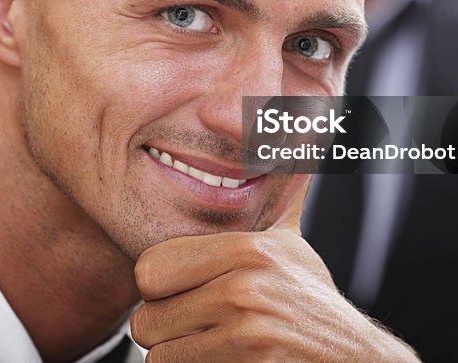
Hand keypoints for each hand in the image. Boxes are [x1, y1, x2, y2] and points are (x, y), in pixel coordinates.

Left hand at [130, 179, 418, 361]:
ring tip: (219, 345)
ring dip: (181, 357)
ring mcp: (249, 334)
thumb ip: (282, 184)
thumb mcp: (292, 243)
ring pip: (159, 355)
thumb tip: (300, 118)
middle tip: (208, 326)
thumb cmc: (310, 305)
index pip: (147, 271)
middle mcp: (246, 287)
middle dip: (170, 329)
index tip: (192, 292)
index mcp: (247, 249)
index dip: (162, 288)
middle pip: (147, 319)